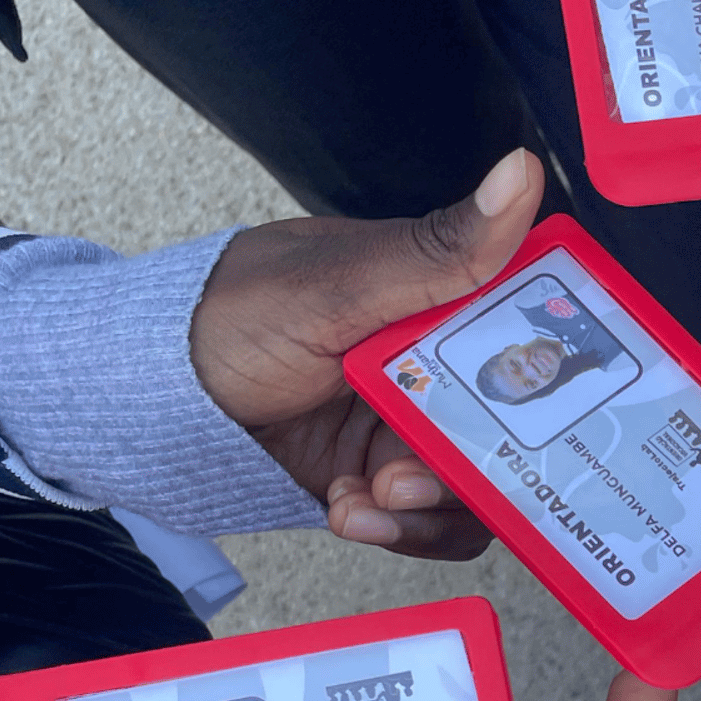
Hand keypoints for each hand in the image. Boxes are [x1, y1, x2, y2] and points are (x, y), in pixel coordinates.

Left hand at [189, 148, 544, 557]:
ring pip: (476, 485)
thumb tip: (520, 171)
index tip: (554, 407)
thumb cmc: (231, 313)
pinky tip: (348, 512)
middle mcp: (434, 365)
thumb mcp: (340, 282)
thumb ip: (438, 250)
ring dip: (430, 505)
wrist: (143, 396)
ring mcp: (407, 426)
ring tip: (367, 498)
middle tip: (407, 473)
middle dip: (474, 465)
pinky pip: (427, 522)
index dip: (557, 371)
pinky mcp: (377, 479)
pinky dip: (399, 528)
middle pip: (514, 427)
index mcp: (437, 298)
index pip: (531, 330)